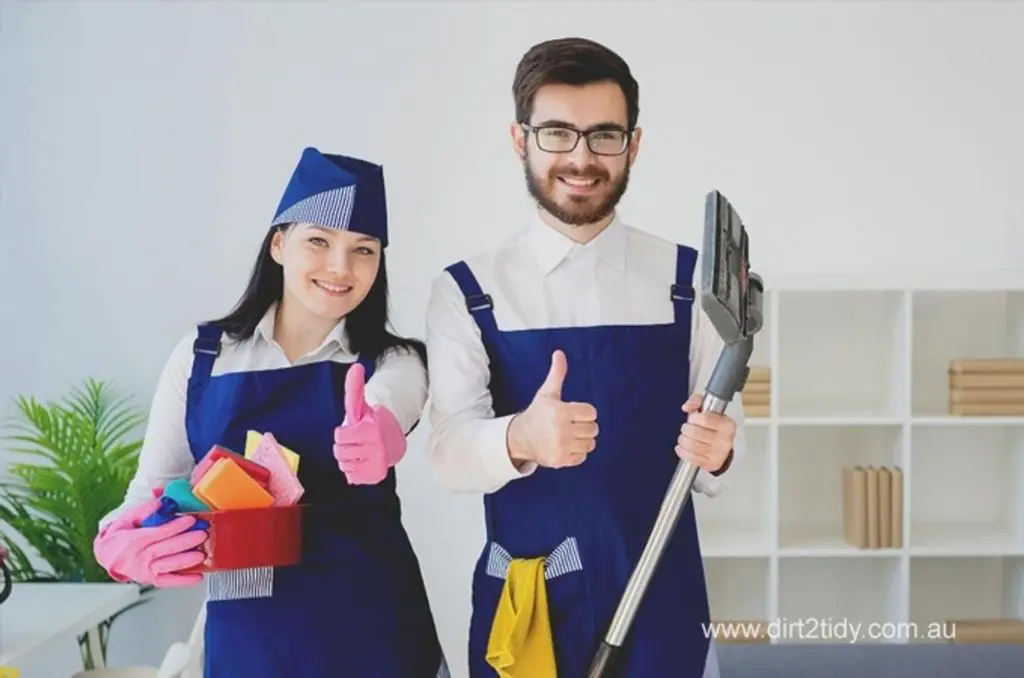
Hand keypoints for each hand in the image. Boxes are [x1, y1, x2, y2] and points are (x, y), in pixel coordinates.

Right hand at [93, 489, 207, 586]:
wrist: (108, 556)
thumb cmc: (120, 535)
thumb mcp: (128, 518)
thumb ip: (146, 510)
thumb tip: (162, 502)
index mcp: (134, 540)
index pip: (159, 533)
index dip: (176, 526)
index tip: (191, 520)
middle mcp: (140, 557)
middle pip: (167, 549)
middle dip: (187, 541)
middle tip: (202, 534)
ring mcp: (146, 570)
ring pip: (169, 565)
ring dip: (187, 560)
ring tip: (202, 554)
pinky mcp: (151, 580)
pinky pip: (169, 581)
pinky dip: (184, 581)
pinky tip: (198, 576)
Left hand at [334, 363, 406, 484]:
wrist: (393, 442)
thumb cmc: (373, 423)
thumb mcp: (362, 405)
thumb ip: (355, 388)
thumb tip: (356, 367)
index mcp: (371, 430)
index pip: (339, 436)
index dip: (343, 432)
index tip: (353, 429)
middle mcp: (376, 448)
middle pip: (339, 452)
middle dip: (344, 446)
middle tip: (355, 441)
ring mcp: (376, 463)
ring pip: (344, 465)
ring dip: (348, 458)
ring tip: (358, 450)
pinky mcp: (376, 476)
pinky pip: (351, 476)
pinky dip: (353, 470)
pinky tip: (362, 461)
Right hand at [507, 350, 597, 468]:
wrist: (520, 437)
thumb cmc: (538, 413)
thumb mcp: (547, 393)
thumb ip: (557, 373)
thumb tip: (559, 353)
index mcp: (560, 411)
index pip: (591, 413)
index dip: (583, 413)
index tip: (572, 413)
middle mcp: (561, 429)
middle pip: (593, 429)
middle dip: (584, 427)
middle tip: (570, 425)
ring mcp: (561, 446)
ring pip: (590, 444)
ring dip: (582, 440)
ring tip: (569, 436)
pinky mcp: (560, 460)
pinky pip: (582, 457)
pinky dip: (576, 453)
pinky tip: (565, 447)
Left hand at [675, 393, 735, 473]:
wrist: (722, 447)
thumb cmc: (714, 428)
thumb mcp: (708, 409)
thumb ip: (696, 401)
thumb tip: (686, 406)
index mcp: (727, 425)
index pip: (705, 419)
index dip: (694, 418)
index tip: (692, 418)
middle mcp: (725, 440)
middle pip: (696, 433)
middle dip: (686, 429)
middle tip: (686, 428)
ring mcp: (719, 453)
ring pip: (692, 445)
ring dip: (682, 440)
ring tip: (683, 437)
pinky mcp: (712, 464)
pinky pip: (691, 458)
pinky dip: (682, 451)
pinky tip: (681, 447)